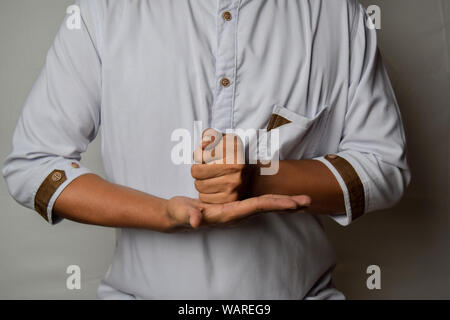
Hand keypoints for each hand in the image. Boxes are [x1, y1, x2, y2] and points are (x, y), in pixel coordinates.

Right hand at [165, 195, 311, 230]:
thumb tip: (196, 220)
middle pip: (267, 208)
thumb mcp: (181, 212)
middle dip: (287, 205)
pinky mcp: (235, 207)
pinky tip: (281, 199)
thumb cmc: (180, 213)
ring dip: (284, 203)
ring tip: (302, 201)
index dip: (275, 203)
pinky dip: (273, 201)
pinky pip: (258, 204)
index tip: (294, 203)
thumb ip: (188, 215)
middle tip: (308, 200)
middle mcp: (237, 214)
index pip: (256, 207)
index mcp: (228, 213)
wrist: (177, 216)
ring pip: (265, 207)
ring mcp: (237, 211)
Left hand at [192, 128, 246, 203]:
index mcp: (233, 150)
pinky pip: (204, 198)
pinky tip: (213, 188)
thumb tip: (204, 143)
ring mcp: (234, 185)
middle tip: (203, 170)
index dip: (198, 155)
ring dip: (200, 182)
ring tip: (209, 178)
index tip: (204, 156)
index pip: (200, 156)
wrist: (254, 174)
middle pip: (196, 172)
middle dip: (197, 171)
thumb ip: (211, 135)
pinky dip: (205, 194)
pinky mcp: (231, 199)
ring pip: (199, 186)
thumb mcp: (224, 139)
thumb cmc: (233, 156)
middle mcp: (236, 168)